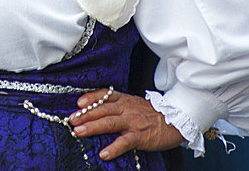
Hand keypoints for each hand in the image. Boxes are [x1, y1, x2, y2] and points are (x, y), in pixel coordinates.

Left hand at [69, 88, 184, 160]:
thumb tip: (99, 110)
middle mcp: (126, 108)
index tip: (78, 103)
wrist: (177, 120)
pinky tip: (104, 154)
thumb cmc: (154, 114)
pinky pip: (124, 142)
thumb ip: (119, 105)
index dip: (90, 98)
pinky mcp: (140, 136)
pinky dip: (114, 148)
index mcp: (125, 100)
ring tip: (79, 132)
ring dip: (92, 127)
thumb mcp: (135, 104)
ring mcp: (133, 122)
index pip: (104, 96)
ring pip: (109, 122)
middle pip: (102, 109)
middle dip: (84, 115)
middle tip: (71, 120)